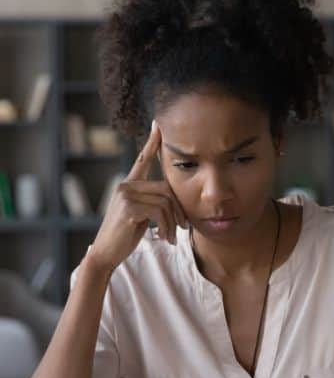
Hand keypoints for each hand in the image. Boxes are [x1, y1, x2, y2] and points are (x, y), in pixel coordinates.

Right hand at [89, 120, 188, 272]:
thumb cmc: (124, 236)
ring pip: (165, 201)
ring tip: (172, 237)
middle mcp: (125, 185)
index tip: (158, 124)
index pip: (142, 159)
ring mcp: (125, 194)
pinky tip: (163, 238)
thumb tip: (173, 201)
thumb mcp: (139, 216)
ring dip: (173, 222)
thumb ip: (151, 203)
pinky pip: (159, 211)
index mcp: (129, 185)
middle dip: (178, 210)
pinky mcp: (128, 207)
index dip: (152, 142)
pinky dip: (166, 226)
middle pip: (166, 188)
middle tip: (183, 228)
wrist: (105, 254)